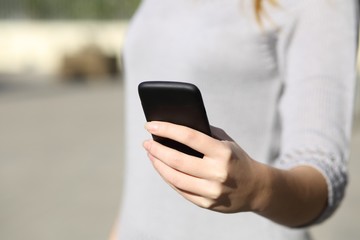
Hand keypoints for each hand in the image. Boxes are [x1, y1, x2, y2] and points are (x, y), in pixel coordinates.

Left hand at [142, 121, 266, 212]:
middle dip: (156, 149)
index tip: (150, 124)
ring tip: (151, 154)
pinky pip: (180, 189)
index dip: (167, 129)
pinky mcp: (206, 204)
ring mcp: (212, 191)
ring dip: (158, 164)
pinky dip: (167, 177)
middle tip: (146, 142)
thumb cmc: (236, 159)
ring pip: (174, 177)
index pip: (189, 137)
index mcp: (223, 153)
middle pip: (177, 160)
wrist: (256, 188)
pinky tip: (161, 168)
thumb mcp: (226, 142)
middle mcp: (217, 173)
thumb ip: (204, 134)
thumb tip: (173, 129)